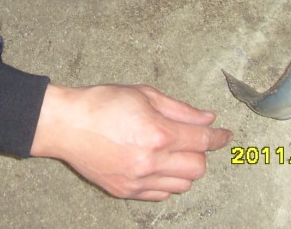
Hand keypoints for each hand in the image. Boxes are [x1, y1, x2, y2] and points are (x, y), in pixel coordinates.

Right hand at [30, 84, 231, 200]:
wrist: (66, 125)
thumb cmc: (101, 103)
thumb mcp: (143, 94)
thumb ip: (179, 109)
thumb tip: (207, 118)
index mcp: (158, 133)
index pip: (202, 141)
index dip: (218, 137)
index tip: (224, 135)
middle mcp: (151, 161)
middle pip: (197, 168)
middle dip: (199, 153)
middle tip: (188, 139)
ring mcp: (138, 180)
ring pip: (182, 185)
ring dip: (183, 169)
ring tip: (170, 152)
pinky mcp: (126, 191)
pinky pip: (160, 195)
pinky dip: (165, 182)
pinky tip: (155, 165)